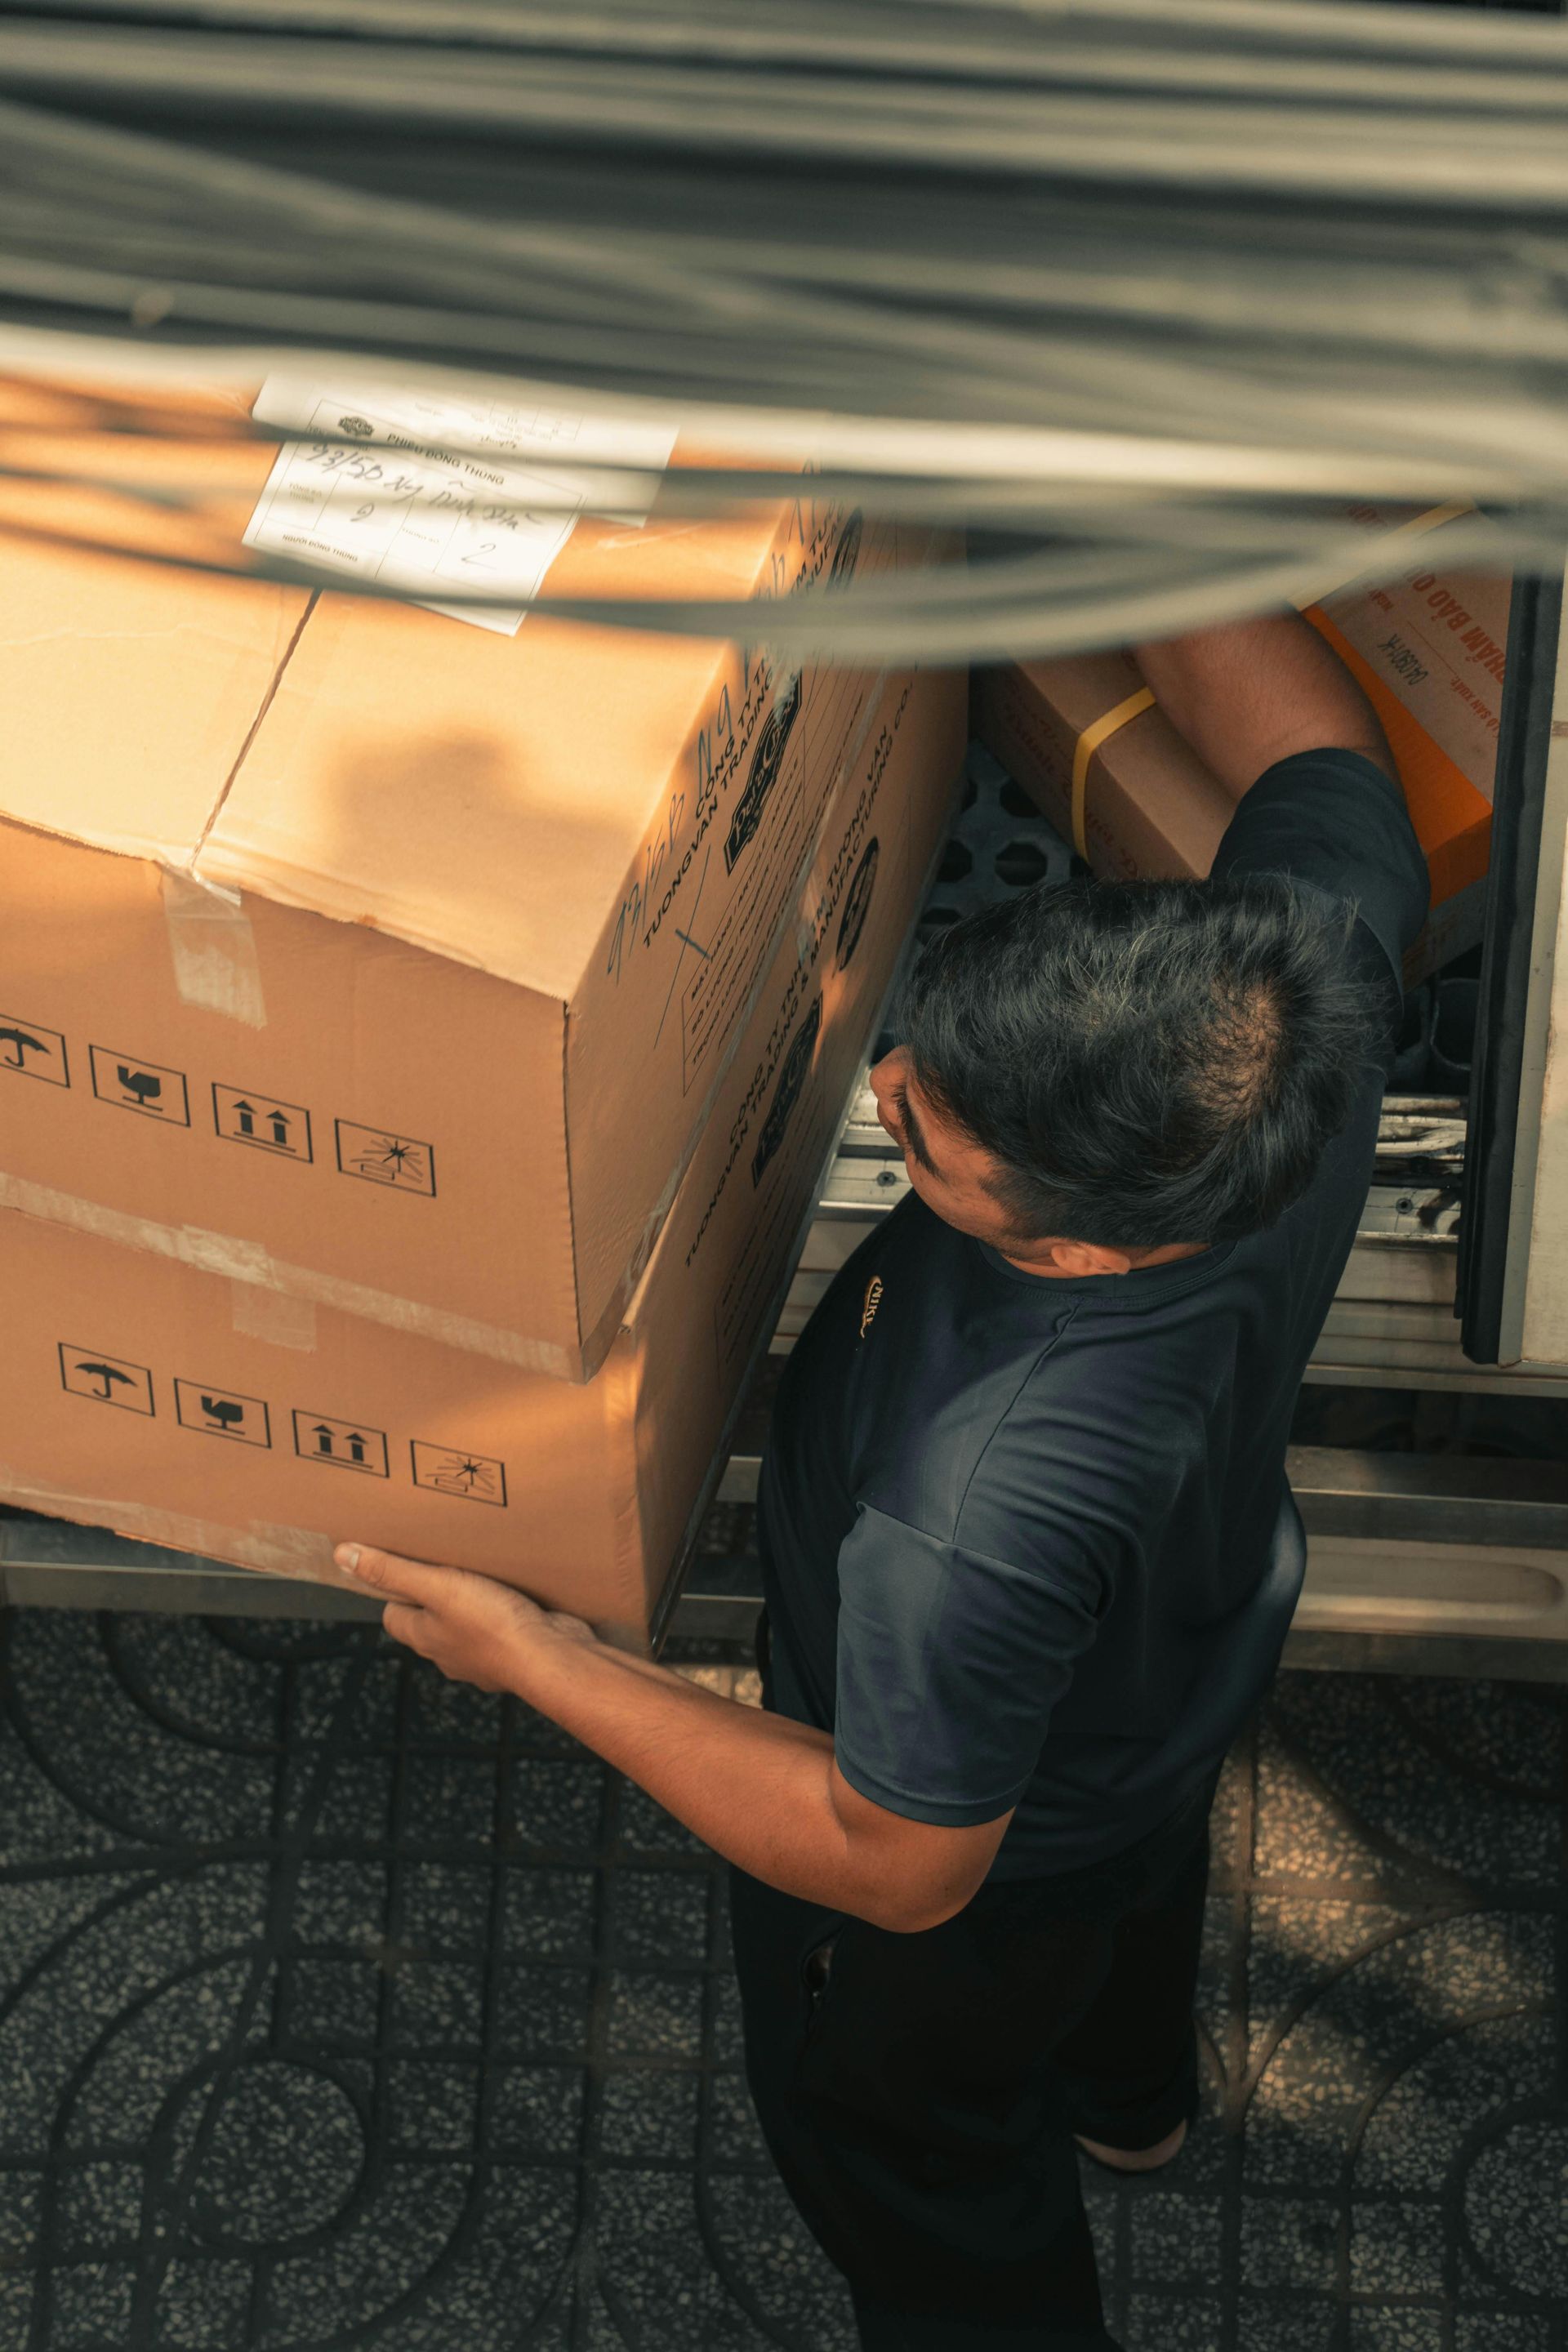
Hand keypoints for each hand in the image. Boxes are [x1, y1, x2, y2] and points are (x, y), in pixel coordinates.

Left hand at [333, 1543, 598, 1692]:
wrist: (551, 1656)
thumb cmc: (493, 1624)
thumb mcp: (438, 1587)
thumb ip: (393, 1572)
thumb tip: (343, 1556)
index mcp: (425, 1638)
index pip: (394, 1616)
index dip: (394, 1589)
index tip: (403, 1563)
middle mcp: (450, 1653)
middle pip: (431, 1622)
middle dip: (435, 1595)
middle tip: (447, 1560)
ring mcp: (484, 1656)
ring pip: (468, 1626)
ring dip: (473, 1603)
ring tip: (485, 1571)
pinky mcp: (516, 1650)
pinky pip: (504, 1627)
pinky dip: (507, 1611)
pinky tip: (520, 1591)